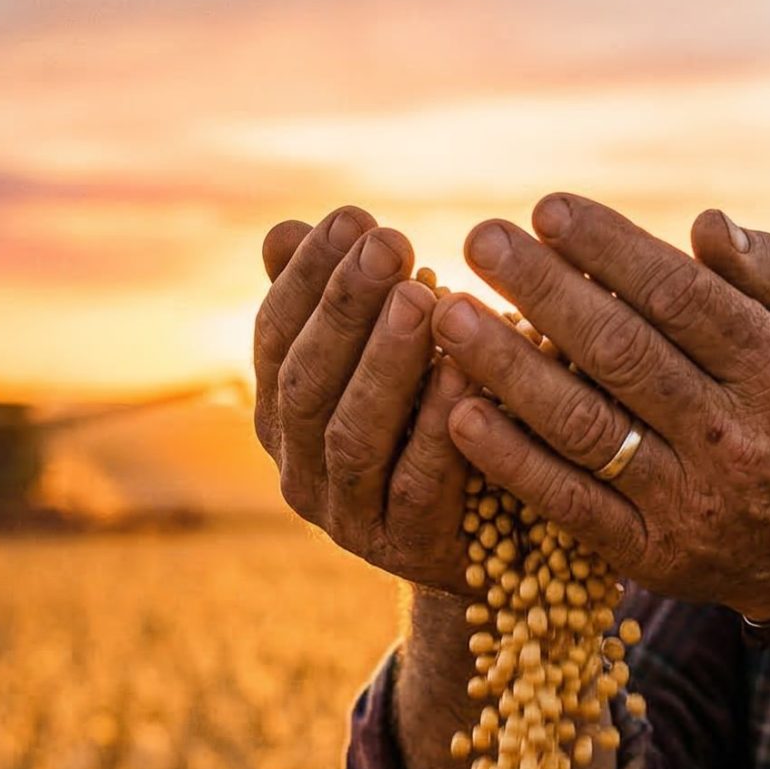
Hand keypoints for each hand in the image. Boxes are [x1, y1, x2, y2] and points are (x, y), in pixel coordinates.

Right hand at [253, 207, 478, 597]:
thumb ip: (337, 302)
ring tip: (421, 297)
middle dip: (343, 307)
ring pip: (351, 436)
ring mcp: (349, 518)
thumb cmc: (435, 420)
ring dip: (384, 362)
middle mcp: (300, 468)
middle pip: (306, 382)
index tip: (353, 218)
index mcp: (283, 414)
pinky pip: (418, 486)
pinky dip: (437, 426)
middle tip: (388, 243)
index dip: (307, 276)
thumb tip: (283, 231)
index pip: (276, 336)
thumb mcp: (388, 356)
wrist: (494, 539)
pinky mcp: (409, 550)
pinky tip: (464, 372)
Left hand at [428, 193, 769, 620]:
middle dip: (545, 290)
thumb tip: (705, 223)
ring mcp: (688, 499)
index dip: (610, 248)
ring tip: (450, 315)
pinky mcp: (649, 552)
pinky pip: (568, 502)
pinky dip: (511, 461)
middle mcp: (733, 435)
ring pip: (585, 426)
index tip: (547, 209)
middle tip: (481, 240)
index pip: (681, 296)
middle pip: (622, 353)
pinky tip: (459, 414)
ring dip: (508, 368)